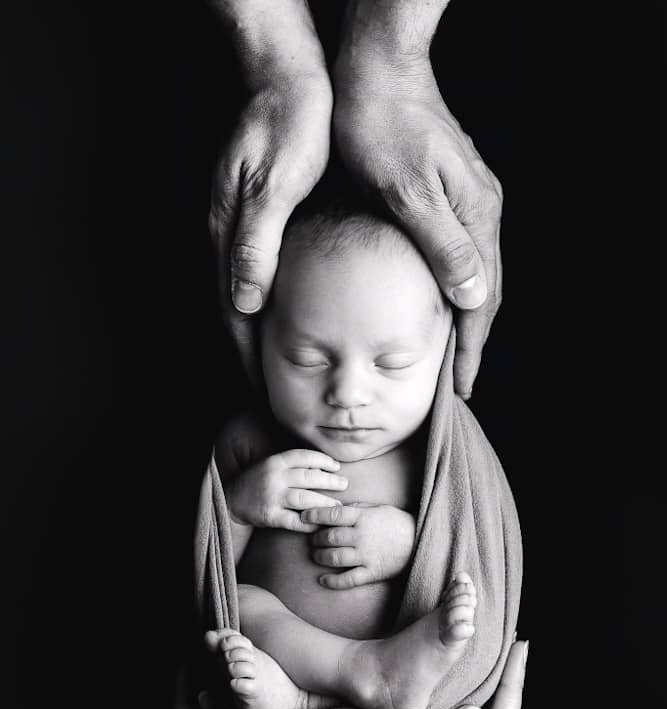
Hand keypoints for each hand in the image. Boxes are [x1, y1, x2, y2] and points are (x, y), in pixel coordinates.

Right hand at [210, 76, 331, 372]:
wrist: (288, 74)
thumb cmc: (288, 125)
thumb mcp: (274, 186)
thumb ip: (257, 245)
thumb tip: (244, 303)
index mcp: (228, 232)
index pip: (233, 310)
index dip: (247, 353)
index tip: (261, 391)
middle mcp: (228, 234)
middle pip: (235, 309)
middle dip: (251, 353)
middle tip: (270, 393)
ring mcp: (239, 224)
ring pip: (247, 293)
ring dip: (260, 332)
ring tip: (280, 366)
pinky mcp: (256, 214)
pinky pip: (260, 271)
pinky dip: (272, 301)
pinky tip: (290, 313)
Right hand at [227, 449, 347, 532]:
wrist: (231, 501)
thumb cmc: (259, 482)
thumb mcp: (272, 466)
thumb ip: (294, 465)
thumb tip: (325, 465)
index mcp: (276, 462)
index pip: (305, 457)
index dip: (324, 461)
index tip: (337, 467)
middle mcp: (274, 478)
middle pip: (309, 477)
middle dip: (331, 481)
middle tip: (344, 484)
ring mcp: (272, 497)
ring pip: (305, 499)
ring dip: (325, 503)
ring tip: (338, 506)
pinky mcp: (270, 516)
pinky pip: (295, 521)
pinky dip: (310, 523)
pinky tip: (320, 522)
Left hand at [301, 503, 415, 587]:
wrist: (421, 542)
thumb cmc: (397, 523)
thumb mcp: (378, 508)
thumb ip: (356, 509)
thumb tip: (333, 509)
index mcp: (363, 518)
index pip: (332, 514)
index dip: (314, 515)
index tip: (303, 517)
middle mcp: (362, 536)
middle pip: (329, 537)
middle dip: (316, 538)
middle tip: (313, 539)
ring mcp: (367, 556)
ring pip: (334, 558)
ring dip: (320, 557)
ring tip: (316, 555)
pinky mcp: (372, 572)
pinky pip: (348, 579)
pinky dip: (333, 581)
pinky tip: (323, 580)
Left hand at [334, 52, 501, 398]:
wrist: (378, 69)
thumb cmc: (381, 126)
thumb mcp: (406, 191)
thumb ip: (442, 245)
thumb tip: (473, 298)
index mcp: (476, 216)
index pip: (482, 299)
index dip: (472, 348)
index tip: (461, 388)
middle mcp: (483, 211)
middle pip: (486, 291)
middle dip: (473, 341)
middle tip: (457, 382)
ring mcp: (472, 200)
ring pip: (476, 273)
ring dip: (466, 317)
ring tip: (451, 354)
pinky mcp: (454, 192)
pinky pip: (463, 253)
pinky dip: (455, 287)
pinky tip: (439, 300)